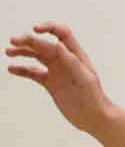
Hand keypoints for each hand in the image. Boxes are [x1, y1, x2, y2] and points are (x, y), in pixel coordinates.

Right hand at [6, 22, 124, 146]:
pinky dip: (22, 70)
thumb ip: (72, 62)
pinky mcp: (50, 83)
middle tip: (13, 41)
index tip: (35, 29)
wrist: (95, 118)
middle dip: (28, 40)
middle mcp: (65, 60)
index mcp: (76, 56)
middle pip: (44, 43)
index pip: (62, 33)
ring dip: (22, 52)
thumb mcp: (85, 79)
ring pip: (36, 55)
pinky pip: (33, 72)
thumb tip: (58, 44)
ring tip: (8, 52)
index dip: (49, 27)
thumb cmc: (95, 99)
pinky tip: (12, 69)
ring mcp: (57, 71)